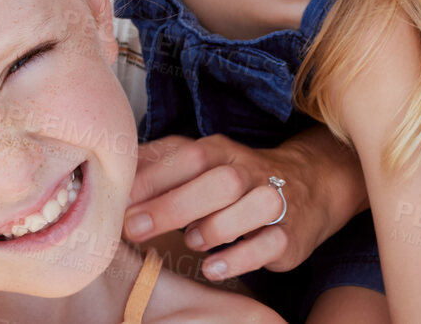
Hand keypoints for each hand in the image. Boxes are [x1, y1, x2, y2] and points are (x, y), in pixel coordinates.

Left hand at [123, 130, 366, 281]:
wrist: (309, 185)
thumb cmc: (236, 179)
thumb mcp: (200, 163)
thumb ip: (158, 166)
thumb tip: (111, 175)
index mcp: (223, 152)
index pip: (191, 155)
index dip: (155, 178)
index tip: (120, 204)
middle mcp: (251, 172)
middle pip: (223, 180)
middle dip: (176, 204)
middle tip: (137, 228)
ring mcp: (276, 202)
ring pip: (256, 206)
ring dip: (217, 226)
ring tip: (192, 242)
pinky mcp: (290, 235)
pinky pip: (271, 244)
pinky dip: (240, 258)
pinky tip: (214, 267)